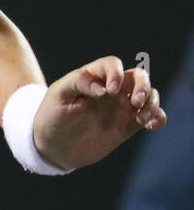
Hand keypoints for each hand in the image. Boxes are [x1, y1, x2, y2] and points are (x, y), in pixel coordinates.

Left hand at [33, 57, 167, 169]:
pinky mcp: (129, 124)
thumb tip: (102, 88)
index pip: (112, 64)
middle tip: (136, 102)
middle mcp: (111, 90)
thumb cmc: (51, 115)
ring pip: (149, 94)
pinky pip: (152, 115)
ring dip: (152, 102)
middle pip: (138, 76)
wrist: (52, 145)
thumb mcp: (58, 95)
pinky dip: (158, 116)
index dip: (115, 73)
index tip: (110, 90)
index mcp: (93, 78)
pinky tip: (150, 125)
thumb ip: (78, 83)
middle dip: (143, 86)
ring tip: (141, 117)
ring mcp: (121, 106)